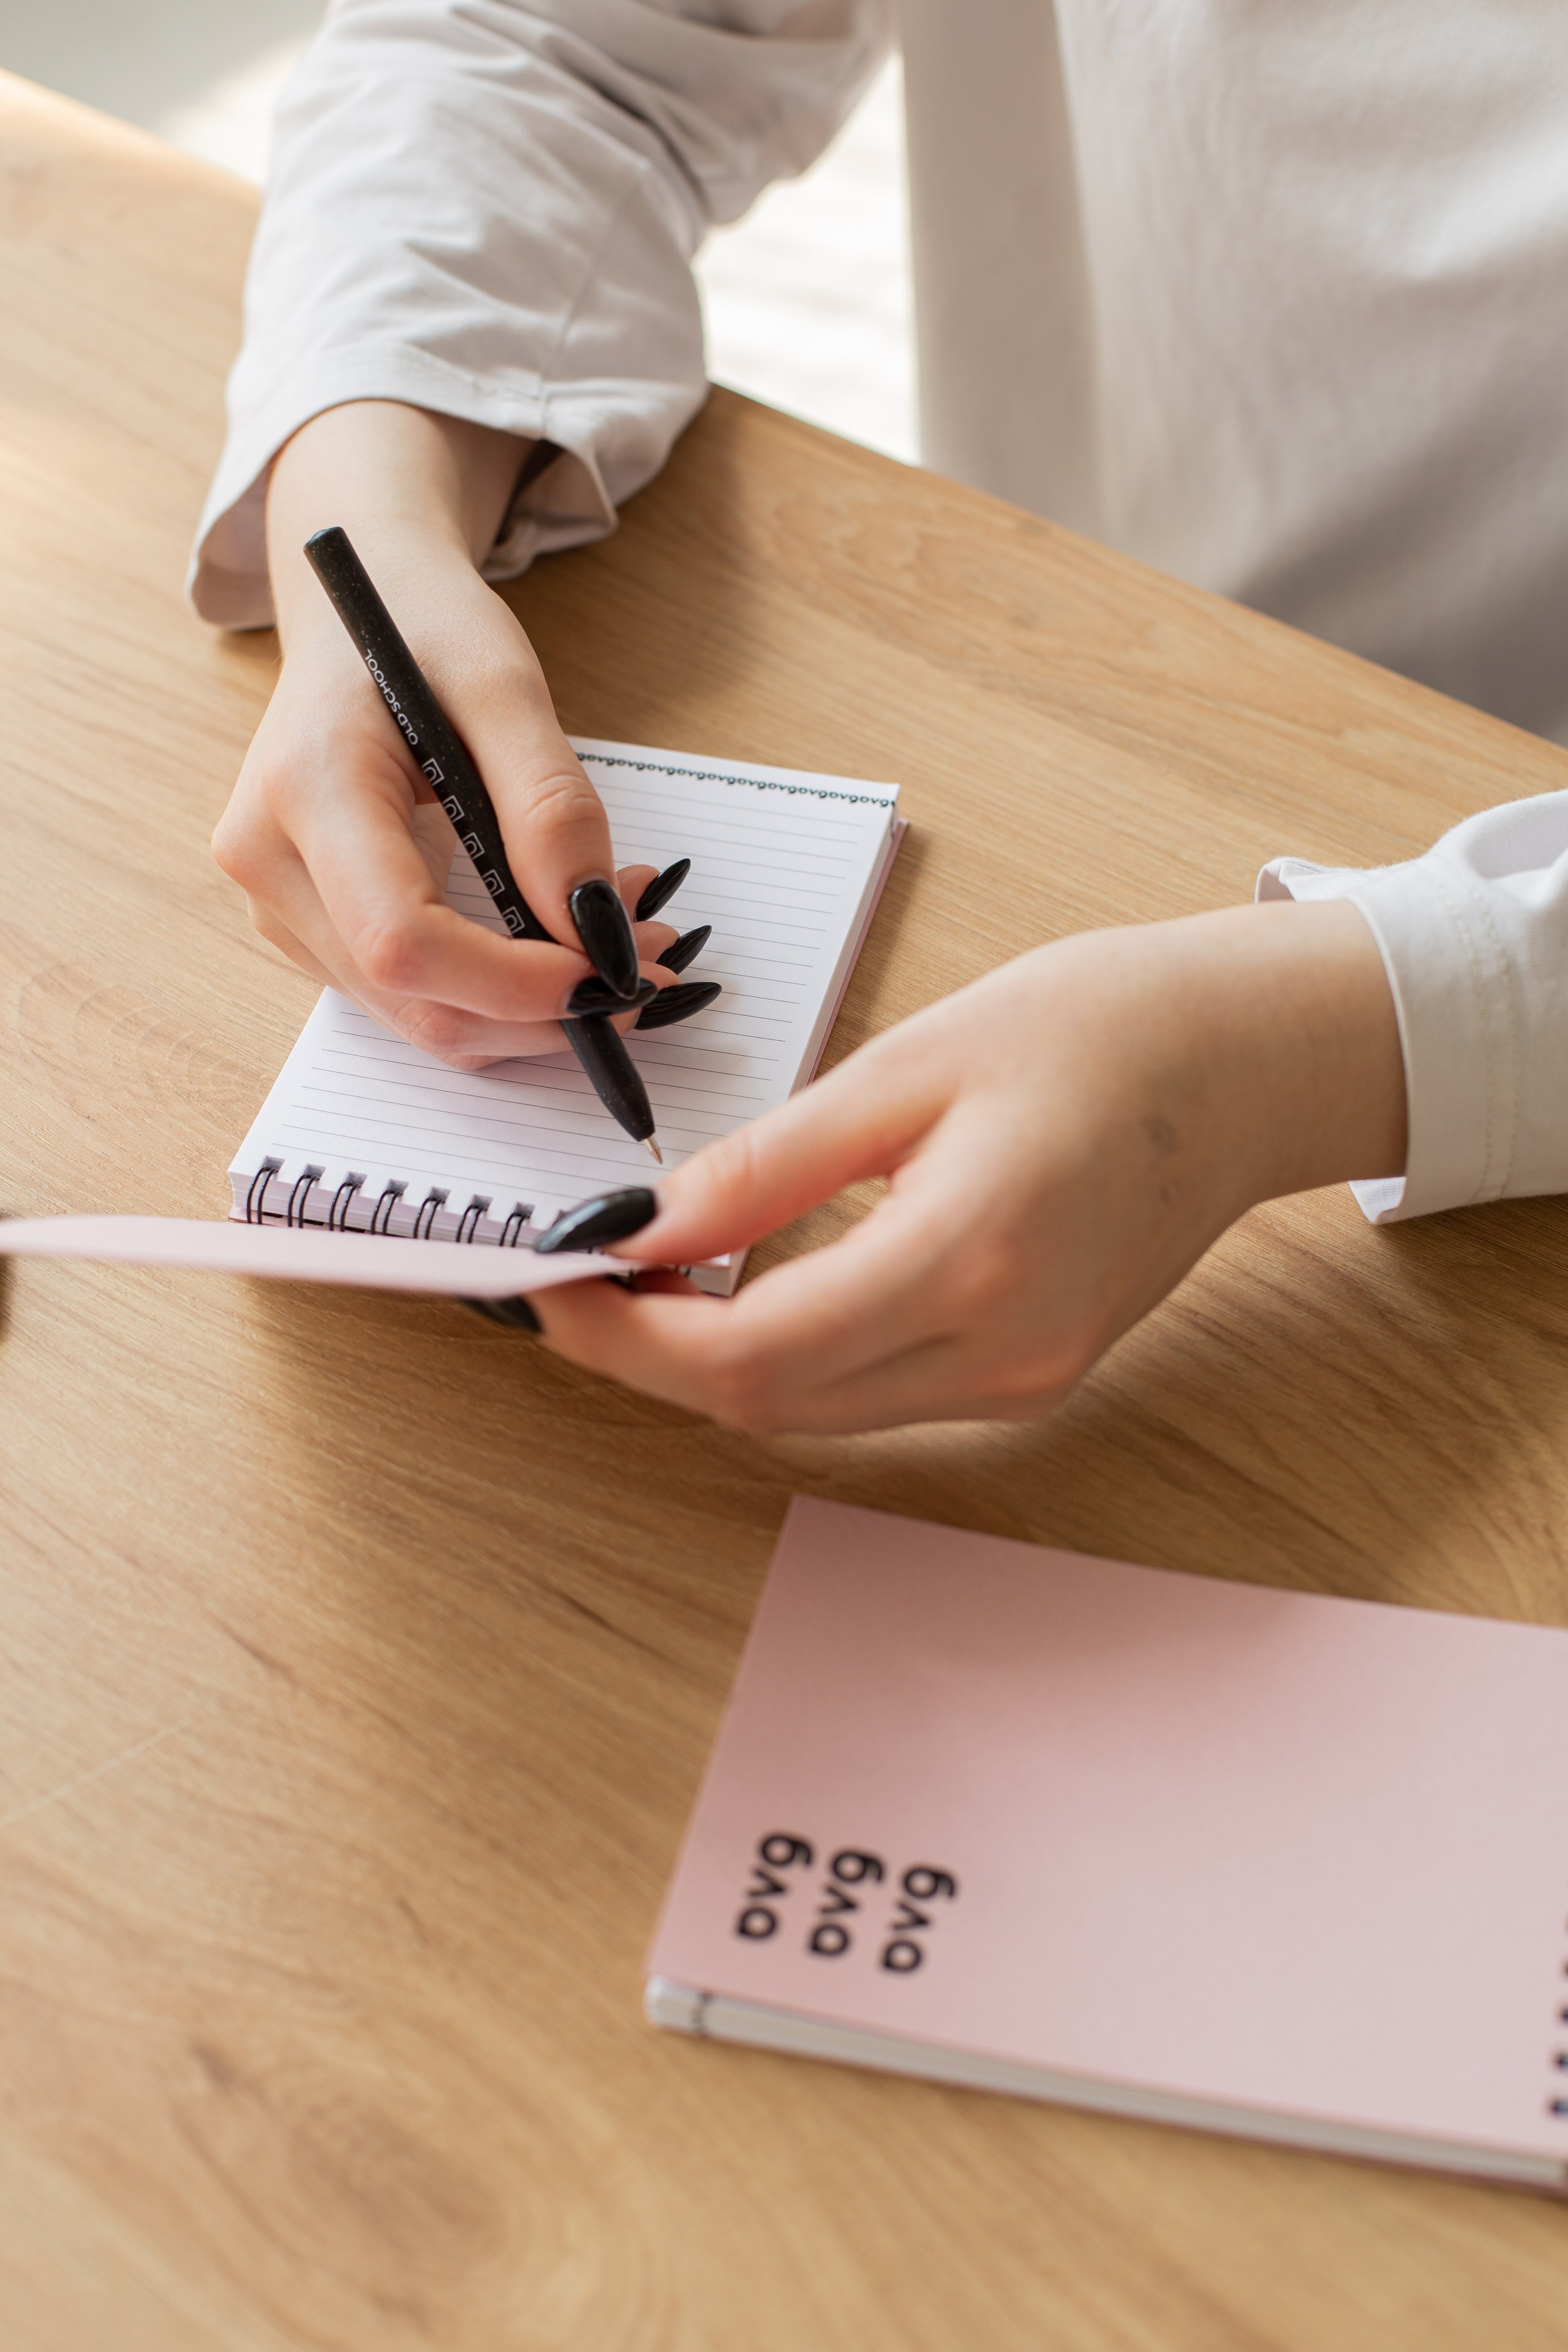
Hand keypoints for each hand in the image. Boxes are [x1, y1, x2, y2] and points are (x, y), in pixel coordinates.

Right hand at [212, 402, 679, 1064]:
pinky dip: (506, 992)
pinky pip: (421, 999)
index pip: (403, 941)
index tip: (618, 969)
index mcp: (304, 791)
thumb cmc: (423, 628)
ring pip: (425, 1020)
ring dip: (538, 1010)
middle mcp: (273, 866)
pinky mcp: (317, 931)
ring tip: (625, 936)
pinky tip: (564, 933)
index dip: (517, 982)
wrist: (357, 609)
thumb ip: (551, 805)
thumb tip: (594, 929)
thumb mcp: (503, 682)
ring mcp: (285, 910)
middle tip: (653, 962)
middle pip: (418, 1002)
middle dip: (548, 1009)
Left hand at [533, 899, 1407, 1431]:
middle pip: (769, 1406)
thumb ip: (770, 1164)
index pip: (748, 1355)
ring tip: (639, 1280)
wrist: (1246, 1064)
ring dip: (712, 1364)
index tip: (551, 1277)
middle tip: (572, 1279)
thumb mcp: (909, 1066)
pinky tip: (742, 1294)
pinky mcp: (1031, 1378)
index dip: (627, 1334)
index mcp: (969, 1257)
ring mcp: (1023, 1382)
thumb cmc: (1098, 1028)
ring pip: (816, 1413)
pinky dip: (790, 1358)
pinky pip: (874, 1396)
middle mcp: (1001, 1353)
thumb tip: (642, 1228)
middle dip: (648, 1355)